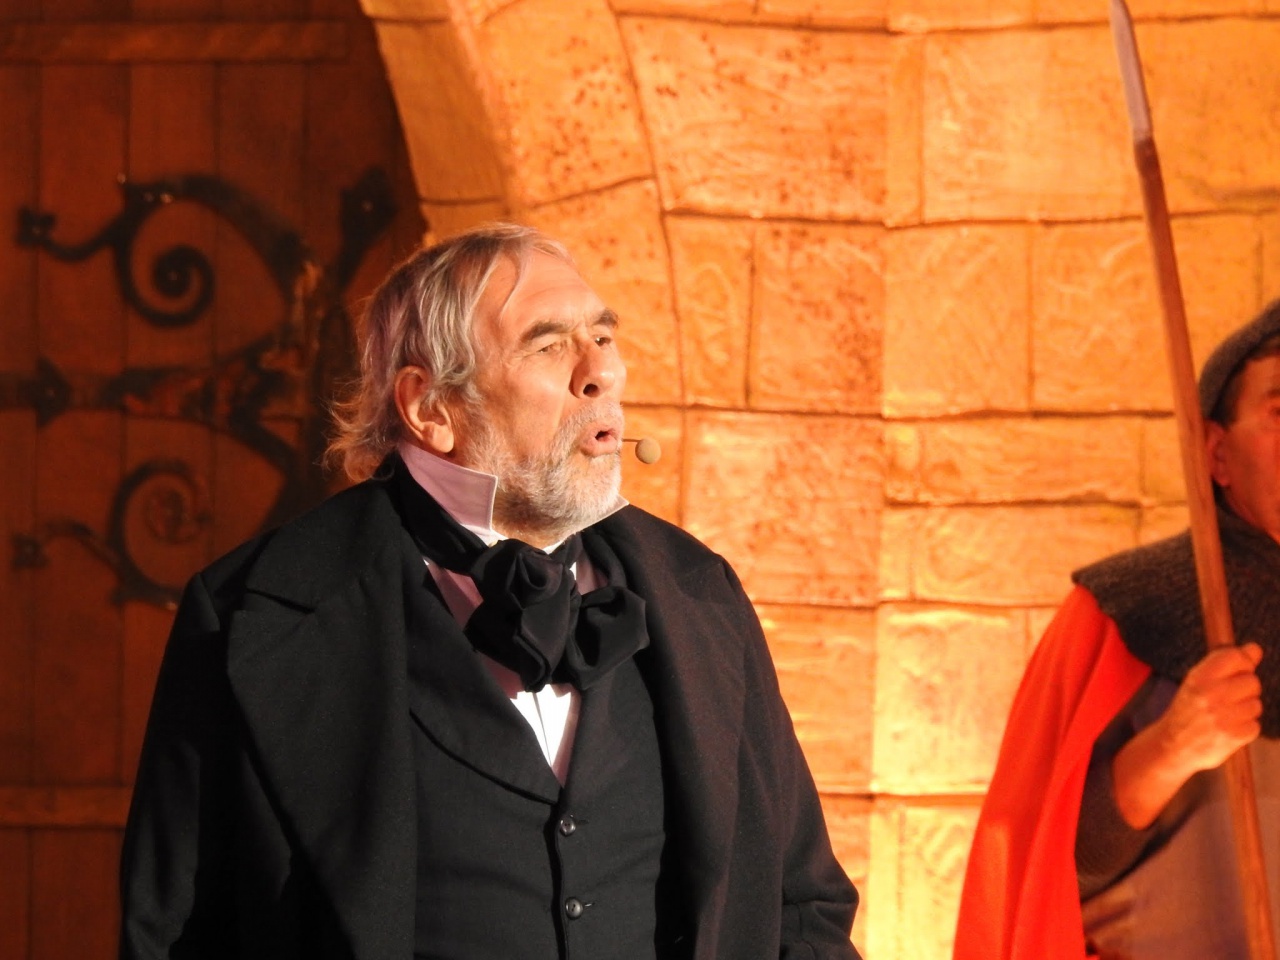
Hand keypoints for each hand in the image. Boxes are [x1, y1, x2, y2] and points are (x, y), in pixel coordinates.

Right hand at [1155, 642, 1262, 776]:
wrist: (1172, 746)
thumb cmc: (1187, 709)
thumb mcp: (1198, 682)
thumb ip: (1226, 664)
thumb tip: (1255, 648)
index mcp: (1200, 677)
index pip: (1236, 657)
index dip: (1242, 663)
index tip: (1237, 670)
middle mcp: (1212, 695)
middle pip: (1253, 682)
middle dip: (1244, 689)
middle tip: (1226, 698)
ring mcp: (1224, 717)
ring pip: (1256, 704)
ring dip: (1245, 710)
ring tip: (1225, 715)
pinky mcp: (1235, 736)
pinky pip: (1255, 725)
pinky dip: (1245, 727)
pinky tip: (1228, 728)